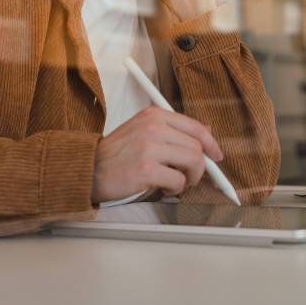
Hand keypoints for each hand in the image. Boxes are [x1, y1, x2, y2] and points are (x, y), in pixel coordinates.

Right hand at [91, 107, 223, 203]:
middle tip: (191, 176)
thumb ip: (173, 130)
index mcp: (154, 115)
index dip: (211, 143)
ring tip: (176, 182)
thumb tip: (207, 131)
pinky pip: (178, 181)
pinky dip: (175, 189)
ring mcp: (149, 147)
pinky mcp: (146, 169)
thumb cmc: (117, 153)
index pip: (195, 127)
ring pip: (192, 162)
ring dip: (190, 178)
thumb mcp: (144, 131)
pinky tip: (163, 188)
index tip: (216, 156)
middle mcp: (153, 127)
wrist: (89, 168)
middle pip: (197, 146)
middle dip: (200, 166)